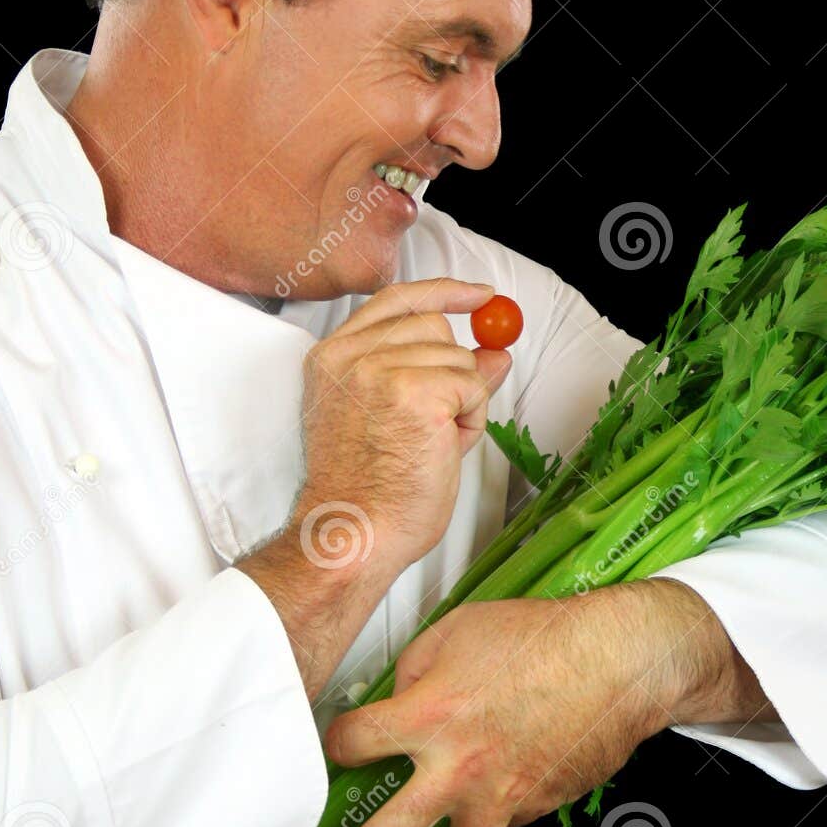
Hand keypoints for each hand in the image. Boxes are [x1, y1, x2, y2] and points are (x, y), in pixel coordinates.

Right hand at [295, 277, 512, 579]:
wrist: (354, 534)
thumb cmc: (366, 493)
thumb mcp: (393, 418)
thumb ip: (439, 376)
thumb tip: (494, 352)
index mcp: (332, 358)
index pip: (394, 300)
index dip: (443, 293)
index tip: (478, 295)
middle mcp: (351, 356)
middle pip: (434, 325)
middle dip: (453, 367)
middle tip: (438, 420)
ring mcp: (381, 370)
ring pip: (459, 358)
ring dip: (462, 402)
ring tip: (430, 444)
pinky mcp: (416, 393)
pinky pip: (472, 386)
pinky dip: (470, 420)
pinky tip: (442, 449)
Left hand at [314, 581, 749, 826]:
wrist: (616, 660)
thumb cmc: (540, 637)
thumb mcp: (455, 631)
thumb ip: (412, 670)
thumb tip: (396, 697)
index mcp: (427, 717)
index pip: (351, 745)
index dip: (336, 745)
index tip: (336, 749)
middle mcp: (456, 768)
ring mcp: (498, 796)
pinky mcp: (535, 806)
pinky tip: (482, 823)